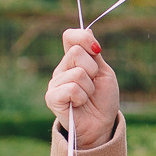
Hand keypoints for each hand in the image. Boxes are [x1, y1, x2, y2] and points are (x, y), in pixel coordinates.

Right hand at [45, 28, 119, 148]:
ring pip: (78, 73)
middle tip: (93, 84)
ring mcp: (55, 83)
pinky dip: (81, 97)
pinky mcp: (52, 98)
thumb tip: (88, 30)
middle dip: (92, 69)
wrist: (101, 125)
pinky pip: (71, 88)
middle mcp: (61, 69)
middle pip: (76, 52)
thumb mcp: (103, 73)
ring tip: (87, 97)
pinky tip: (79, 104)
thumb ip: (94, 54)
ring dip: (89, 87)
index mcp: (73, 60)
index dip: (83, 38)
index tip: (97, 49)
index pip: (70, 36)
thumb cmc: (103, 100)